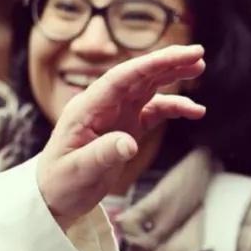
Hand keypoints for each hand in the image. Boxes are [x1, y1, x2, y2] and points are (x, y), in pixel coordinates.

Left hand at [36, 44, 204, 226]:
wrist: (52, 196)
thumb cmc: (59, 182)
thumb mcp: (77, 171)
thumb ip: (102, 154)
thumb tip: (129, 144)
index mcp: (86, 108)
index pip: (121, 78)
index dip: (151, 64)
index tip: (181, 55)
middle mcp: (101, 106)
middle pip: (136, 76)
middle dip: (167, 63)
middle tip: (198, 54)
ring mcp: (114, 115)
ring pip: (146, 88)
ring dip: (171, 76)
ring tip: (199, 68)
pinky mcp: (124, 128)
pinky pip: (152, 111)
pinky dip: (172, 108)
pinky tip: (194, 111)